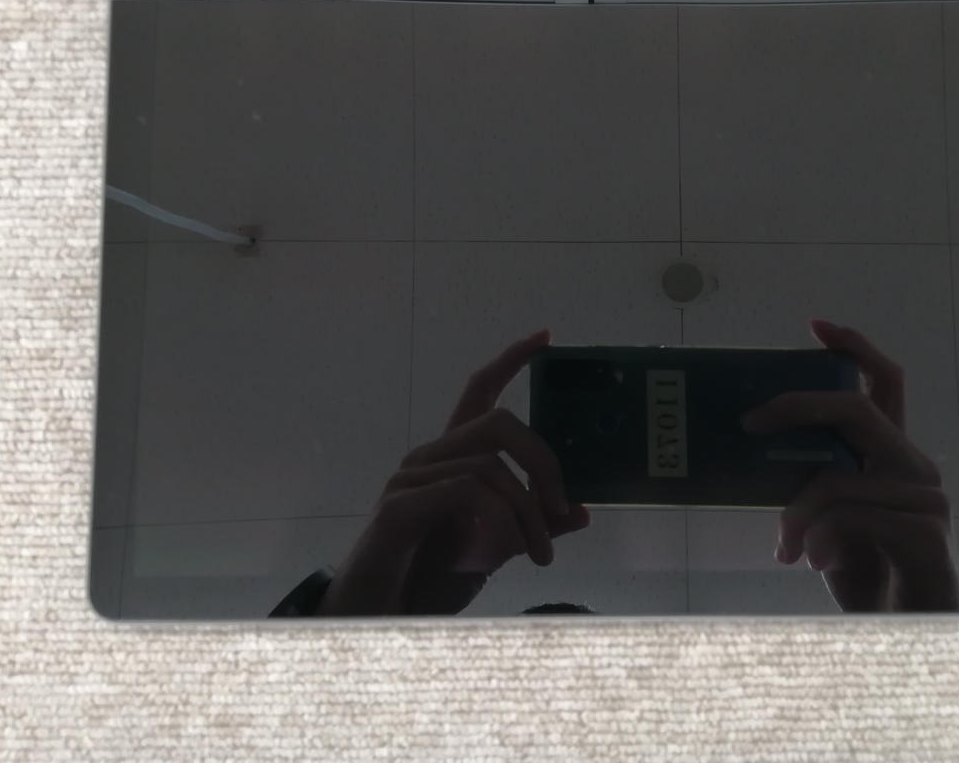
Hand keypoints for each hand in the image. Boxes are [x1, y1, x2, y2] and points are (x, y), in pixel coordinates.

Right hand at [317, 329, 590, 615]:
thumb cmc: (428, 583)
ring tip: (538, 556)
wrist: (378, 623)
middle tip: (563, 510)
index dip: (511, 360)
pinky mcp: (399, 508)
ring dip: (527, 511)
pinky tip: (499, 552)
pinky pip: (466, 492)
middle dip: (544, 461)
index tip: (546, 336)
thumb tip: (580, 514)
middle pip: (498, 422)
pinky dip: (496, 520)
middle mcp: (429, 458)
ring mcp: (410, 480)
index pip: (478, 393)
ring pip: (490, 465)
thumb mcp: (494, 554)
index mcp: (451, 461)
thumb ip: (531, 529)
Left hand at [740, 320, 958, 612]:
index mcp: (889, 455)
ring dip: (797, 513)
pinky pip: (853, 515)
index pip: (885, 383)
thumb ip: (810, 481)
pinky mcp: (925, 531)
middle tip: (751, 423)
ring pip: (839, 476)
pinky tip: (812, 564)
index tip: (815, 326)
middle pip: (857, 409)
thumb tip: (752, 450)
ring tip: (784, 548)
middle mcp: (913, 465)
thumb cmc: (865, 569)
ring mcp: (924, 496)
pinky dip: (820, 538)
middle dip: (797, 407)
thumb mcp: (827, 518)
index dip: (854, 347)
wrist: (907, 632)